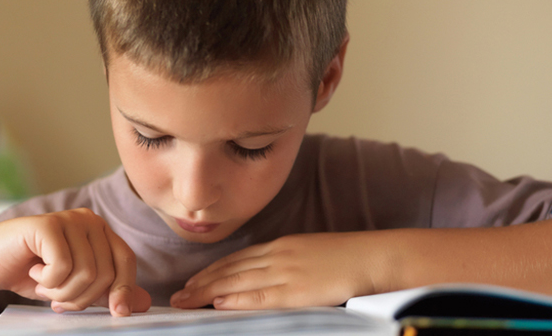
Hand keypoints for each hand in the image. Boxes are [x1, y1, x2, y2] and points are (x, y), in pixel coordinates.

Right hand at [0, 208, 150, 314]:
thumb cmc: (31, 274)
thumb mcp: (75, 288)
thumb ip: (108, 293)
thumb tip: (145, 304)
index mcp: (100, 231)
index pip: (126, 261)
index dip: (123, 290)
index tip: (117, 314)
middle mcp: (88, 219)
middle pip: (106, 272)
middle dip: (81, 297)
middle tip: (57, 297)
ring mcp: (68, 218)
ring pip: (86, 272)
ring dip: (61, 291)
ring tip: (44, 283)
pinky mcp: (47, 225)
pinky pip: (62, 267)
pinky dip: (47, 281)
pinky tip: (33, 272)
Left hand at [170, 232, 390, 309]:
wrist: (373, 257)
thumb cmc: (349, 257)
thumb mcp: (312, 251)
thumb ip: (290, 260)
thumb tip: (271, 274)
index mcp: (283, 245)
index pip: (238, 258)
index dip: (213, 270)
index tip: (193, 280)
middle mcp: (278, 256)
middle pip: (231, 270)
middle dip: (201, 283)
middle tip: (177, 296)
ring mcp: (286, 273)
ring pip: (238, 283)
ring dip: (208, 292)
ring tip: (186, 301)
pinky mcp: (297, 291)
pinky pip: (260, 297)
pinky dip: (236, 300)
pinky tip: (218, 305)